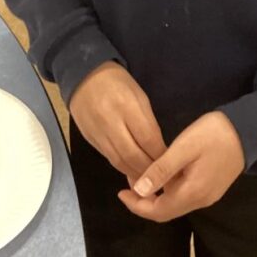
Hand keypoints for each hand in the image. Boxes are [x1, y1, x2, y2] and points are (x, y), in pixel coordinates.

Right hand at [69, 62, 166, 180]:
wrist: (84, 76)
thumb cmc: (118, 83)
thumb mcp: (139, 97)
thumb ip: (148, 124)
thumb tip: (157, 151)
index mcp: (127, 107)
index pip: (148, 139)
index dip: (161, 156)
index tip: (173, 166)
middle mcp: (111, 122)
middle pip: (132, 155)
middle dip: (149, 170)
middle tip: (163, 180)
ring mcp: (98, 133)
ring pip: (119, 161)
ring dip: (135, 174)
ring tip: (150, 180)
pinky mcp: (90, 140)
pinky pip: (109, 159)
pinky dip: (122, 168)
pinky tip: (132, 172)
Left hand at [118, 111, 245, 221]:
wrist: (248, 130)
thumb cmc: (213, 135)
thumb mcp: (183, 148)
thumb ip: (161, 170)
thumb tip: (139, 190)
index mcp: (192, 193)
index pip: (158, 212)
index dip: (137, 206)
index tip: (120, 192)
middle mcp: (200, 201)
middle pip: (166, 211)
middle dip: (144, 202)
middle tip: (127, 183)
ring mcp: (208, 195)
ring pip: (175, 204)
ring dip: (156, 196)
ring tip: (140, 176)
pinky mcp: (212, 187)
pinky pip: (185, 196)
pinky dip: (169, 190)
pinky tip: (161, 174)